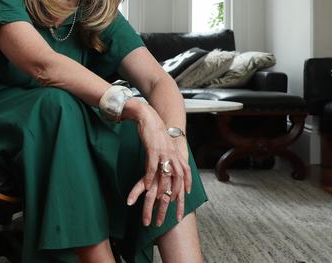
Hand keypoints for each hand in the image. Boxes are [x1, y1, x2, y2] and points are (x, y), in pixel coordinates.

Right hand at [126, 106, 191, 225]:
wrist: (149, 117)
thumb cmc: (156, 134)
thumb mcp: (166, 148)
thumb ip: (170, 159)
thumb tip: (170, 170)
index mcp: (178, 157)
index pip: (185, 179)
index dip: (184, 195)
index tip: (181, 208)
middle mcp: (174, 157)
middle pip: (177, 183)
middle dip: (174, 201)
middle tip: (170, 215)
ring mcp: (164, 154)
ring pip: (165, 177)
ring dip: (161, 192)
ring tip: (156, 204)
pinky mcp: (154, 150)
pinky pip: (152, 167)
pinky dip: (150, 178)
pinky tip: (147, 187)